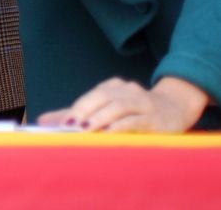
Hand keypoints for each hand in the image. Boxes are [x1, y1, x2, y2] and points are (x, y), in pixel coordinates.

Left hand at [37, 76, 207, 131]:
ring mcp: (143, 102)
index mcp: (114, 87)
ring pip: (119, 106)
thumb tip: (43, 121)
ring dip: (101, 118)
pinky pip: (137, 120)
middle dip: (85, 111)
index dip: (76, 108)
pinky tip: (111, 133)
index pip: (92, 96)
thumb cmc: (137, 111)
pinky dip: (122, 126)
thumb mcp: (107, 110)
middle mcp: (128, 90)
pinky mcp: (156, 118)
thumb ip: (77, 115)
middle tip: (70, 126)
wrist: (177, 107)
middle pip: (103, 97)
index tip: (61, 123)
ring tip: (86, 130)